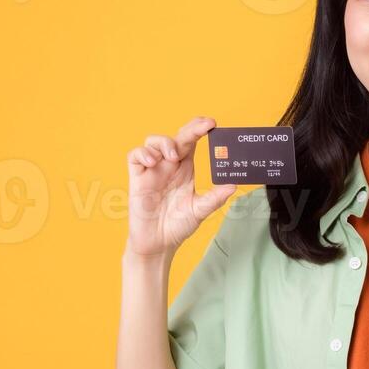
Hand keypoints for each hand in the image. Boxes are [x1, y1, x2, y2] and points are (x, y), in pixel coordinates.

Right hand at [126, 116, 236, 257]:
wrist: (159, 244)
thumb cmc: (178, 226)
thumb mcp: (200, 210)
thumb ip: (214, 198)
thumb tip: (233, 185)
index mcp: (185, 169)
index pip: (191, 142)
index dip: (199, 130)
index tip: (212, 124)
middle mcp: (168, 166)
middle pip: (176, 137)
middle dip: (189, 128)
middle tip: (203, 126)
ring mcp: (152, 171)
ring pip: (153, 142)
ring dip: (164, 142)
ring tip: (173, 156)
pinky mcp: (137, 178)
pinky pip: (135, 156)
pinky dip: (143, 154)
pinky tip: (153, 163)